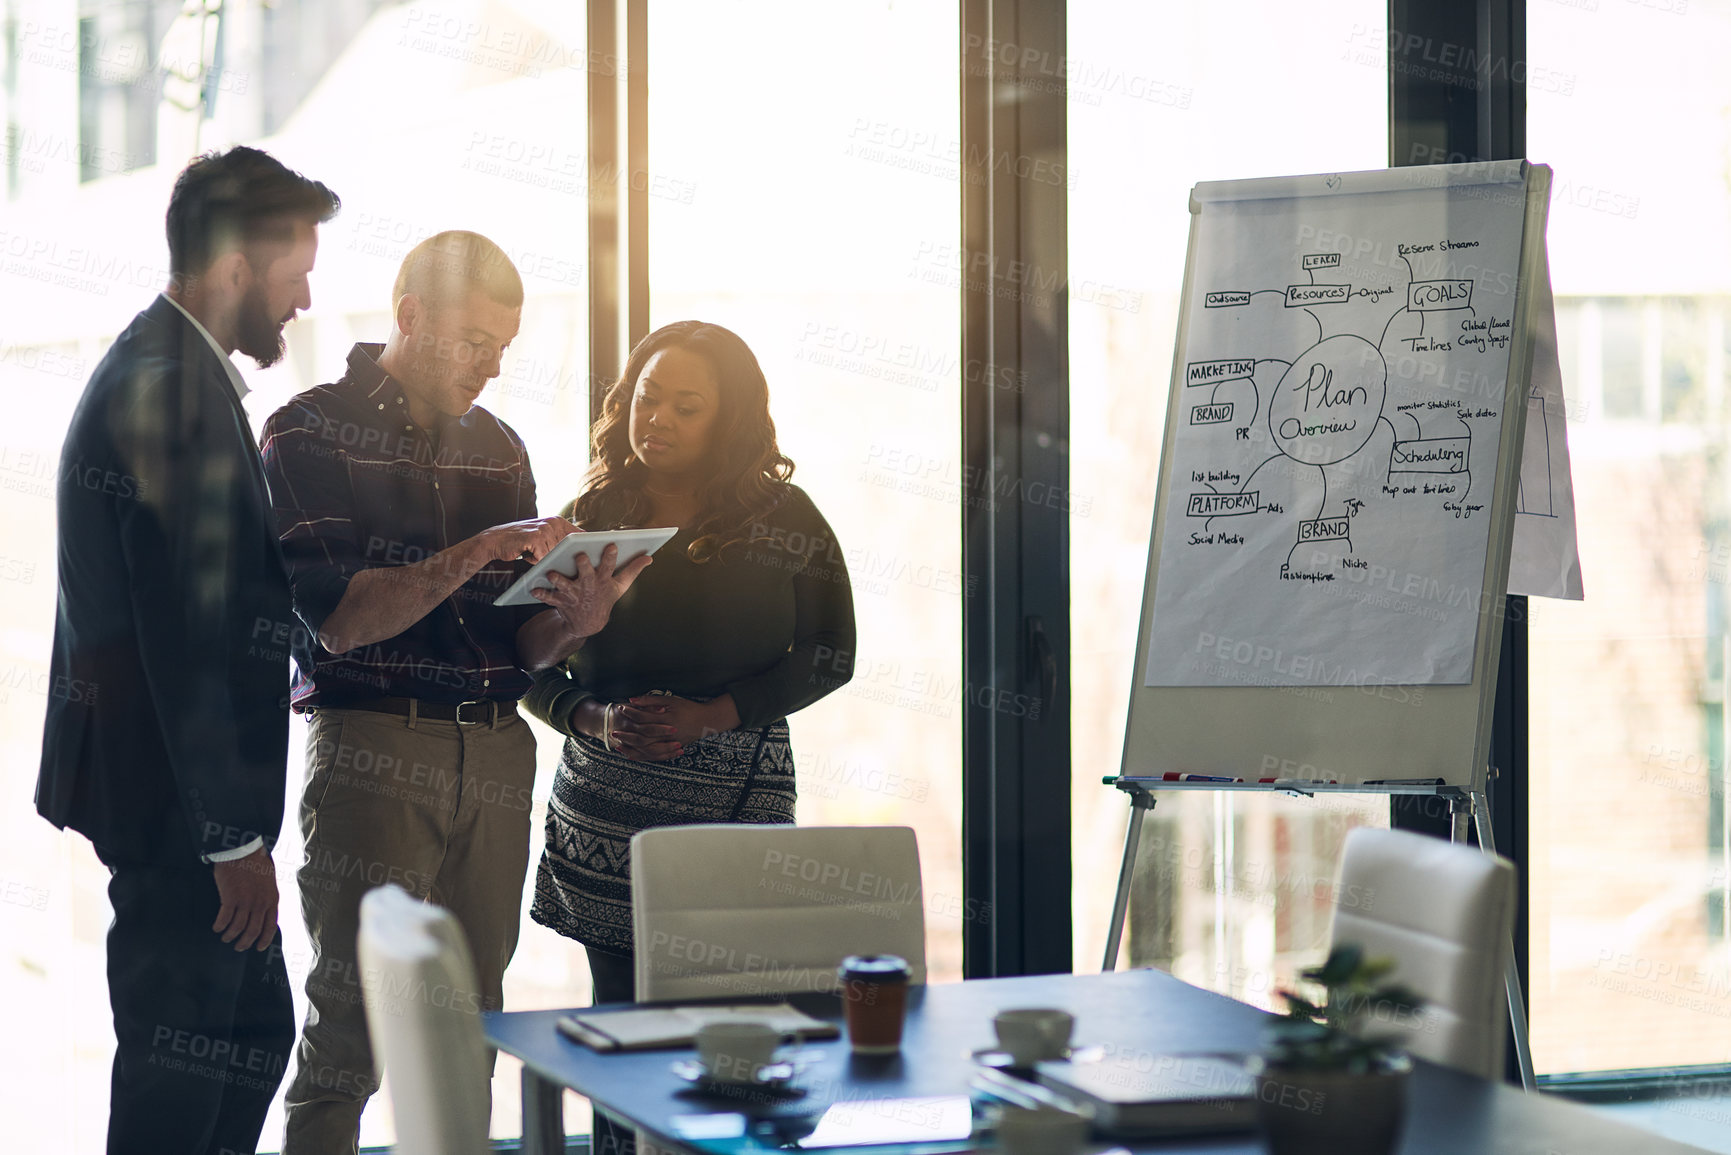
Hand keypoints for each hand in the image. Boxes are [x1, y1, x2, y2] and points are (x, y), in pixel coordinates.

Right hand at [211, 846, 279, 951]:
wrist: (243, 850)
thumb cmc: (255, 863)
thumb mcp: (269, 881)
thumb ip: (267, 896)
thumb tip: (264, 911)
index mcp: (272, 899)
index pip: (271, 926)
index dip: (264, 940)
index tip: (258, 948)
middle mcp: (261, 903)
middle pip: (253, 931)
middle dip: (245, 943)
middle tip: (238, 947)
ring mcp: (246, 901)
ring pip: (238, 929)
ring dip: (230, 936)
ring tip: (225, 938)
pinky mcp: (231, 898)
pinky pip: (224, 920)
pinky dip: (220, 927)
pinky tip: (216, 928)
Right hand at [470, 516, 579, 565]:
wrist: (495, 540)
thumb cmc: (521, 542)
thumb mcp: (543, 537)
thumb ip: (559, 540)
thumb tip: (582, 552)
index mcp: (558, 521)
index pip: (579, 535)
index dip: (584, 546)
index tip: (591, 554)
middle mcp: (553, 522)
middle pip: (567, 549)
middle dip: (557, 557)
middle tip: (541, 552)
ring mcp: (544, 529)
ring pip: (554, 555)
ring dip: (543, 558)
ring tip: (531, 550)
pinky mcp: (535, 537)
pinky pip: (543, 557)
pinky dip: (534, 560)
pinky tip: (525, 552)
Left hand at [532, 543, 652, 640]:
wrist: (588, 624)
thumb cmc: (604, 598)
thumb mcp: (620, 586)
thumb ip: (633, 570)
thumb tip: (650, 557)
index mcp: (603, 580)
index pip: (609, 566)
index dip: (610, 557)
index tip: (611, 545)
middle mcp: (589, 586)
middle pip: (587, 574)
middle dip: (584, 566)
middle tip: (581, 556)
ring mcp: (574, 595)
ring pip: (566, 586)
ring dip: (559, 581)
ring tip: (552, 574)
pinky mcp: (561, 601)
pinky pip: (549, 598)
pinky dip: (541, 594)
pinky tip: (533, 589)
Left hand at [605, 693, 739, 761]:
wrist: (707, 721)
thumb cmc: (688, 707)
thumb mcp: (671, 700)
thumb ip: (651, 700)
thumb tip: (632, 700)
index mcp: (668, 718)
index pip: (644, 717)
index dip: (632, 713)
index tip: (621, 709)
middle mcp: (668, 733)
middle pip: (643, 736)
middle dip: (627, 734)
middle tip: (614, 731)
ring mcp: (671, 742)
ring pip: (647, 749)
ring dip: (632, 748)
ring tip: (618, 745)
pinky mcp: (672, 749)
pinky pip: (654, 756)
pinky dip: (642, 756)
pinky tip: (631, 755)